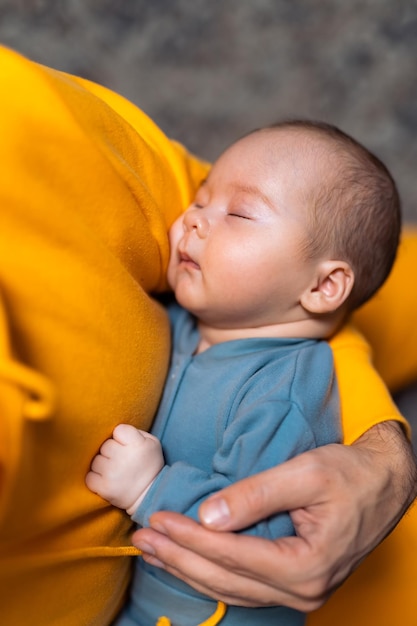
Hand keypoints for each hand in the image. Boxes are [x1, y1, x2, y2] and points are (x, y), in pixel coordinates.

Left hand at [86, 424, 163, 514]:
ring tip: (114, 471)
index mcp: (137, 444)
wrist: (149, 495)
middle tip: (121, 460)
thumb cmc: (149, 465)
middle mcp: (124, 457)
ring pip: (96, 460)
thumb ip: (135, 432)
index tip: (127, 445)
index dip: (121, 437)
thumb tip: (115, 430)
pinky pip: (89, 477)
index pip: (118, 430)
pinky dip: (96, 478)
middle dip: (111, 451)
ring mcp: (112, 473)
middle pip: (105, 445)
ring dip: (103, 465)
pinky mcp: (104, 488)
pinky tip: (107, 480)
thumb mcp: (152, 443)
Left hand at [132, 421, 416, 610]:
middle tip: (142, 538)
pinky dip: (211, 573)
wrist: (386, 482)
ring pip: (231, 589)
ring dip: (188, 569)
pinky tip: (189, 561)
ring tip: (153, 550)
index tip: (157, 518)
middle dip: (179, 557)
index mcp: (307, 564)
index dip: (189, 538)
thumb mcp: (305, 474)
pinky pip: (244, 586)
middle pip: (225, 579)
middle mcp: (304, 589)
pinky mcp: (296, 582)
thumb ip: (255, 495)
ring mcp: (301, 591)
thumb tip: (208, 516)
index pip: (232, 554)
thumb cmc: (350, 474)